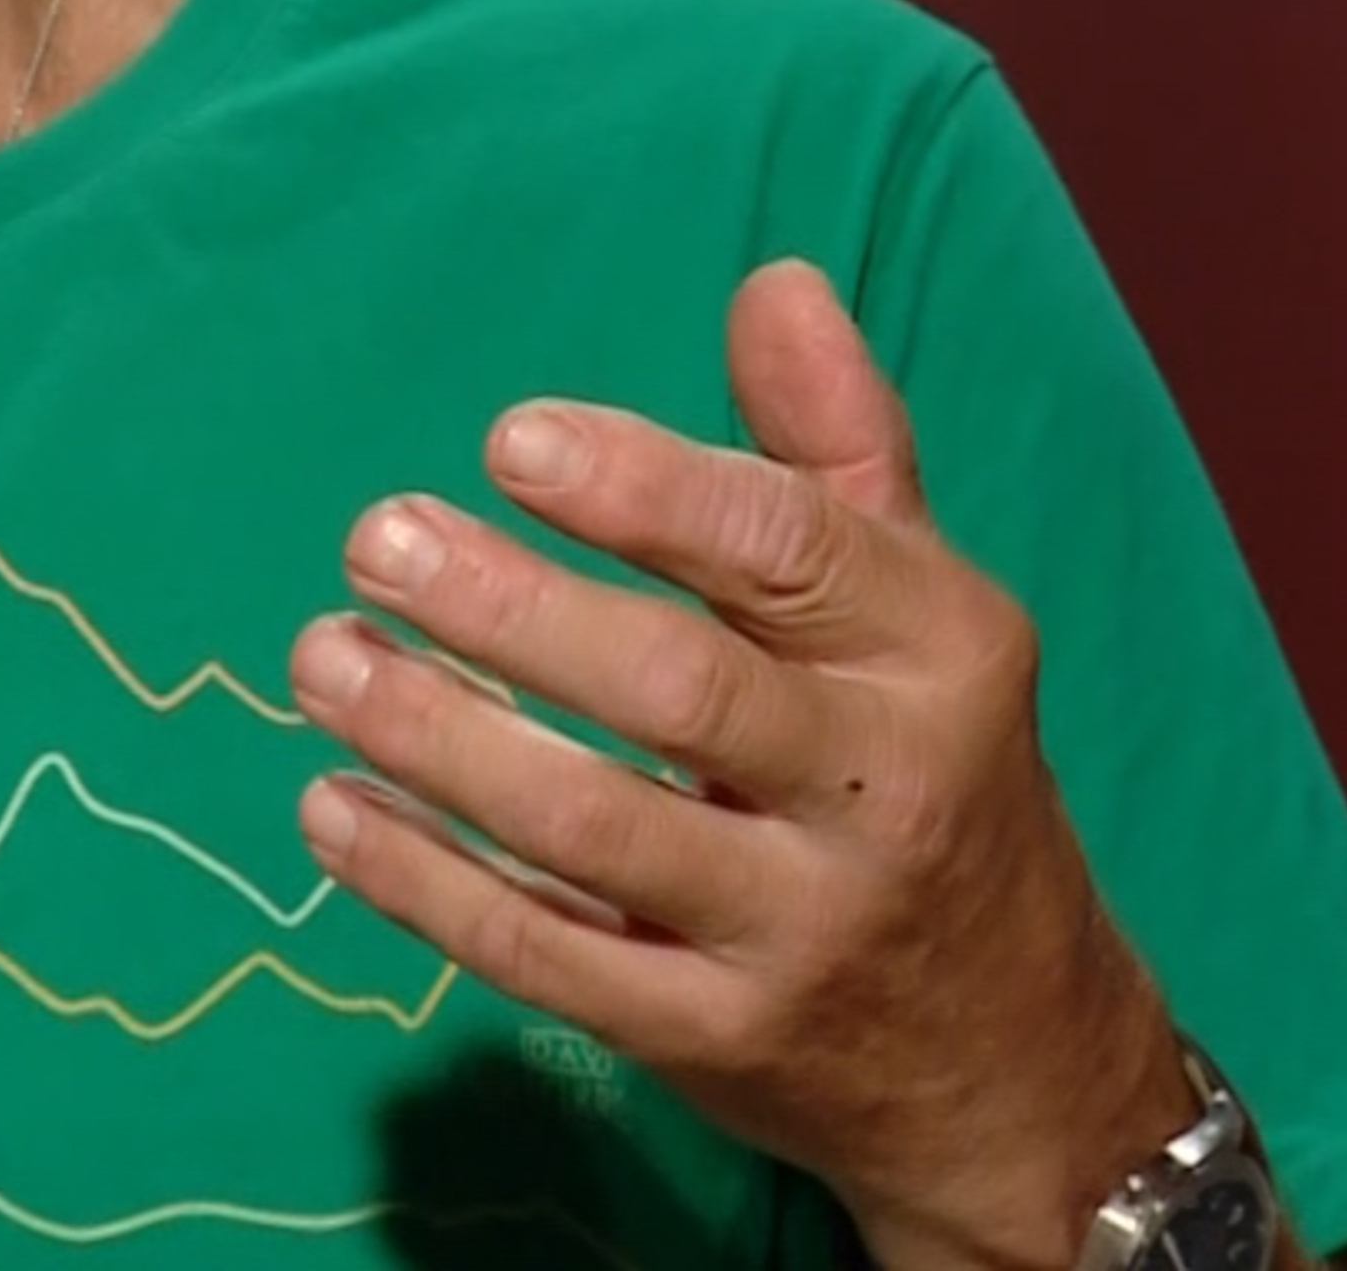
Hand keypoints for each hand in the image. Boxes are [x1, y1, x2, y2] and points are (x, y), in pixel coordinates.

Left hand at [289, 259, 1188, 1270]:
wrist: (1025, 1065)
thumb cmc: (933, 767)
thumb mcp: (923, 603)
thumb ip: (836, 441)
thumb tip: (775, 280)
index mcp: (937, 651)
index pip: (789, 549)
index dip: (645, 489)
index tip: (508, 439)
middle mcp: (881, 793)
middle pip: (680, 692)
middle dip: (512, 610)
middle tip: (375, 539)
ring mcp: (798, 931)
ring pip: (596, 831)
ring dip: (438, 739)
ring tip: (321, 657)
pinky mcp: (717, 1044)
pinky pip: (551, 961)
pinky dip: (425, 886)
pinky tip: (331, 807)